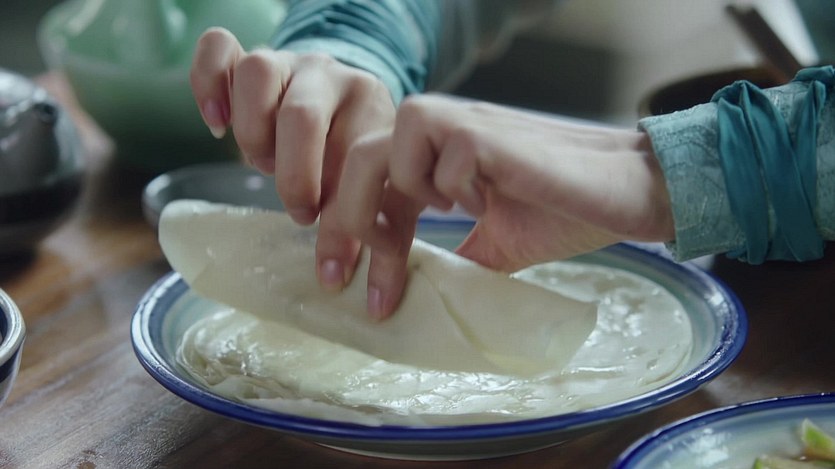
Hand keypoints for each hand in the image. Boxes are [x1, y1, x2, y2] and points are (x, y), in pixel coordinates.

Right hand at [190, 27, 395, 291]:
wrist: (347, 98)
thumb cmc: (362, 156)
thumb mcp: (382, 191)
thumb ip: (381, 240)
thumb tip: (375, 306)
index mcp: (370, 107)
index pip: (356, 156)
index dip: (343, 219)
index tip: (333, 265)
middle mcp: (329, 76)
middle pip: (301, 115)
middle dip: (295, 176)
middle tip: (300, 212)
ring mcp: (288, 62)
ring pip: (260, 75)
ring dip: (255, 134)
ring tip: (262, 165)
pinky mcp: (249, 59)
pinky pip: (219, 50)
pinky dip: (209, 84)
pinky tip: (215, 124)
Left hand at [335, 94, 674, 317]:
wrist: (627, 193)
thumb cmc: (565, 211)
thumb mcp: (495, 243)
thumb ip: (454, 257)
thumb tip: (418, 293)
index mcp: (438, 155)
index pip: (367, 180)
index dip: (346, 229)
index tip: (338, 281)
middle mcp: (447, 132)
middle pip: (360, 154)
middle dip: (346, 220)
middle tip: (343, 277)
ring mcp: (472, 127)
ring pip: (394, 136)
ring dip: (401, 191)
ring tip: (438, 220)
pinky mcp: (501, 135)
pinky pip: (452, 149)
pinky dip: (456, 184)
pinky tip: (486, 201)